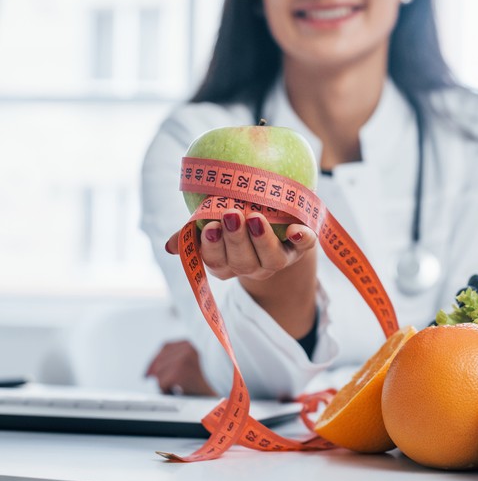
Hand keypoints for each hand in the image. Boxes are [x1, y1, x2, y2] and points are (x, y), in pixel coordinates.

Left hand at [145, 340, 216, 395]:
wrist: (223, 394)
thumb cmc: (209, 382)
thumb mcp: (195, 364)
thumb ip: (178, 358)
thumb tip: (154, 367)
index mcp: (192, 343)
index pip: (165, 347)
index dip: (155, 360)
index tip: (148, 372)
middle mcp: (187, 348)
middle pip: (159, 361)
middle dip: (155, 374)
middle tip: (158, 383)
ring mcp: (183, 359)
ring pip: (159, 373)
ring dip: (165, 384)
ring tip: (177, 389)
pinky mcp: (179, 372)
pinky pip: (162, 383)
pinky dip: (167, 391)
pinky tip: (178, 392)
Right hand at [165, 210, 316, 282]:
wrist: (276, 221)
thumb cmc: (235, 221)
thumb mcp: (213, 225)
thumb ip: (192, 233)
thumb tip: (169, 247)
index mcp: (228, 262)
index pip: (216, 261)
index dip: (213, 247)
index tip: (210, 226)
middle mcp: (253, 266)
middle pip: (243, 262)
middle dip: (236, 239)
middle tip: (231, 214)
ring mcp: (278, 259)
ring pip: (271, 259)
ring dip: (263, 240)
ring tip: (256, 217)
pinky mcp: (301, 247)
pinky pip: (304, 246)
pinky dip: (302, 239)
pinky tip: (297, 230)